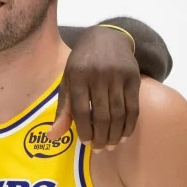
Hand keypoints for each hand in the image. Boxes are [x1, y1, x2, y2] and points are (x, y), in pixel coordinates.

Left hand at [48, 25, 140, 150]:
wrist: (106, 38)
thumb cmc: (82, 64)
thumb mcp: (68, 81)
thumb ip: (63, 109)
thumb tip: (52, 136)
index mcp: (77, 76)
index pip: (79, 110)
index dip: (83, 130)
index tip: (85, 143)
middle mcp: (97, 75)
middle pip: (101, 115)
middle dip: (100, 137)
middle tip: (99, 149)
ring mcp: (117, 76)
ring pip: (118, 114)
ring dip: (115, 134)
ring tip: (111, 145)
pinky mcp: (133, 78)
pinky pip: (133, 108)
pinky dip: (129, 125)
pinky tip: (124, 135)